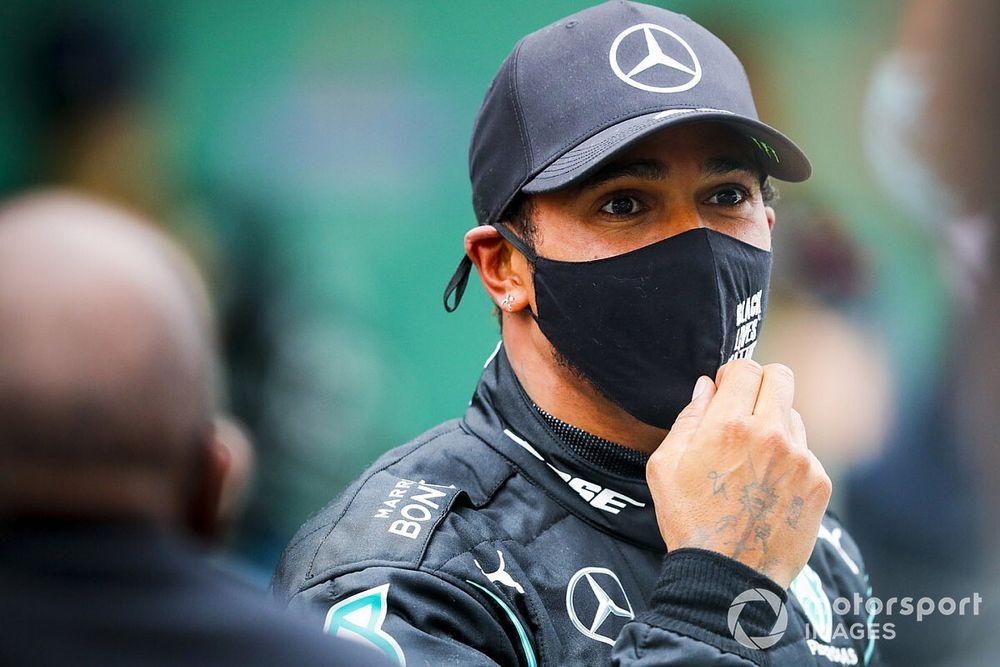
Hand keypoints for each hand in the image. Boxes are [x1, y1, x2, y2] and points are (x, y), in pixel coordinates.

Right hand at [646, 359, 831, 588]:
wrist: (729, 576)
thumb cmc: (690, 521)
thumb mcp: (665, 466)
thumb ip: (687, 419)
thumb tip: (706, 388)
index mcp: (730, 424)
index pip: (746, 367)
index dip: (732, 375)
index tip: (725, 392)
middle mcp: (772, 433)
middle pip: (781, 376)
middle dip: (760, 385)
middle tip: (745, 410)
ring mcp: (801, 458)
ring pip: (794, 415)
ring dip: (775, 425)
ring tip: (753, 460)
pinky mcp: (819, 482)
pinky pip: (806, 453)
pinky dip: (788, 461)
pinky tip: (767, 487)